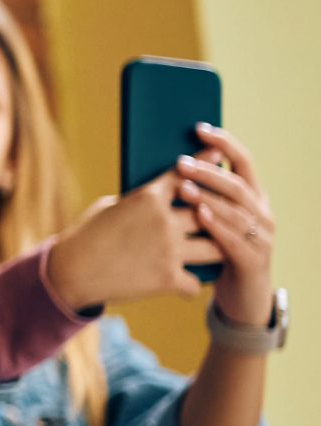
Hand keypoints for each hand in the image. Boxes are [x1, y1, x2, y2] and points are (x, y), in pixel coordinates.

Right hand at [48, 169, 224, 310]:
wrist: (70, 272)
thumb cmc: (85, 236)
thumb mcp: (109, 208)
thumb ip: (140, 202)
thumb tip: (161, 197)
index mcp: (148, 198)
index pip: (185, 175)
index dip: (205, 163)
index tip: (221, 156)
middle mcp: (164, 221)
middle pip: (211, 213)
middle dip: (222, 215)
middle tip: (231, 216)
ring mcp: (168, 250)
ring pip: (215, 248)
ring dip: (217, 249)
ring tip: (219, 251)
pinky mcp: (167, 278)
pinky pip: (195, 282)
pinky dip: (189, 284)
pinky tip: (185, 283)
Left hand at [179, 124, 276, 327]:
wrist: (240, 296)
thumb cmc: (216, 251)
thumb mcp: (209, 220)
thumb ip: (198, 195)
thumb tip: (164, 166)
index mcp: (252, 196)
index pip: (243, 161)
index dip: (223, 143)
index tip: (198, 128)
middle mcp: (262, 212)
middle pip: (236, 183)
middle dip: (208, 171)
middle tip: (180, 161)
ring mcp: (261, 236)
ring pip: (236, 210)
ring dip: (209, 196)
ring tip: (183, 187)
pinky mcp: (254, 260)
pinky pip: (235, 239)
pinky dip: (217, 225)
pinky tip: (200, 215)